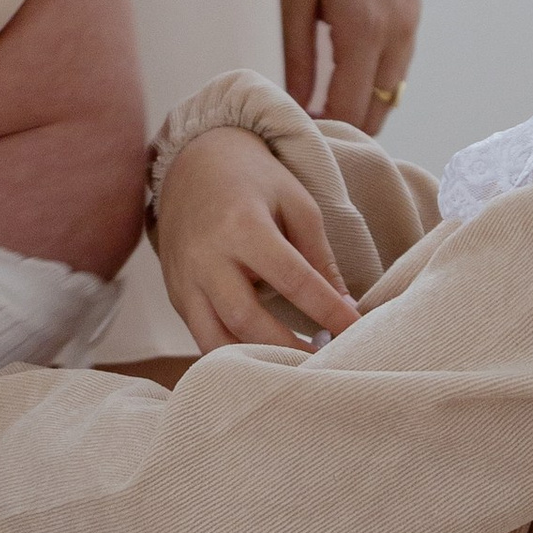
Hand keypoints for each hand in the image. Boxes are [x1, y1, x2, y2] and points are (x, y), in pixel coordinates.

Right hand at [156, 128, 360, 353]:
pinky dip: (232, 356)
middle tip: (326, 362)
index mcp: (242, 226)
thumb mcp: (296, 202)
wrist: (192, 161)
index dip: (327, 310)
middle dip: (289, 348)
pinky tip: (262, 362)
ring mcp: (185, 280)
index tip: (356, 330)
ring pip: (214, 339)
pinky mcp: (175, 295)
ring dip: (254, 363)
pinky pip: (201, 336)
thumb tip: (344, 306)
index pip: (292, 279)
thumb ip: (319, 255)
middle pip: (247, 318)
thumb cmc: (253, 179)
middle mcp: (207, 257)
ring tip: (293, 370)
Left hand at [279, 0, 419, 128]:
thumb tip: (296, 102)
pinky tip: (342, 72)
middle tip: (304, 127)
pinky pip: (398, 65)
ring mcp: (413, 22)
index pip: (352, 108)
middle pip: (380, 110)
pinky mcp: (415, 11)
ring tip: (319, 103)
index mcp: (365, 27)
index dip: (324, 131)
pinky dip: (374, 80)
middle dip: (345, 127)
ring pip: (393, 91)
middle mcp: (398, 31)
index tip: (293, 134)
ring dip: (362, 105)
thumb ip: (296, 52)